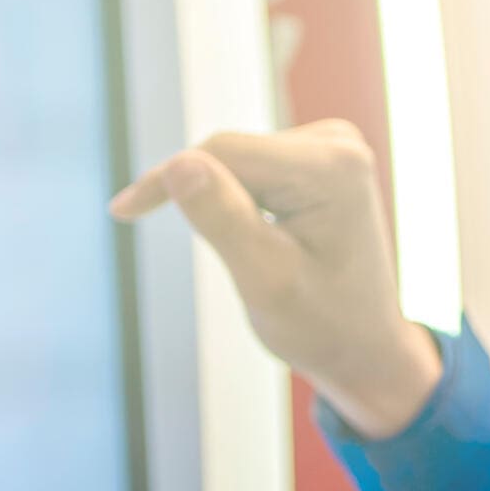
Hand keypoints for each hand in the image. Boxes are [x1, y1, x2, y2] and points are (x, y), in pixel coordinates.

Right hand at [110, 119, 442, 438]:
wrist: (368, 348)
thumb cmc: (321, 325)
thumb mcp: (264, 280)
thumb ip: (223, 219)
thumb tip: (179, 165)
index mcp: (331, 167)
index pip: (222, 151)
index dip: (166, 179)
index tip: (120, 212)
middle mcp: (340, 143)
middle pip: (231, 152)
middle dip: (203, 199)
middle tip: (219, 262)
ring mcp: (336, 146)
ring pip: (239, 160)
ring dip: (224, 203)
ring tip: (256, 259)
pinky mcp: (325, 158)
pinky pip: (258, 167)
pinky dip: (242, 201)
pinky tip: (267, 240)